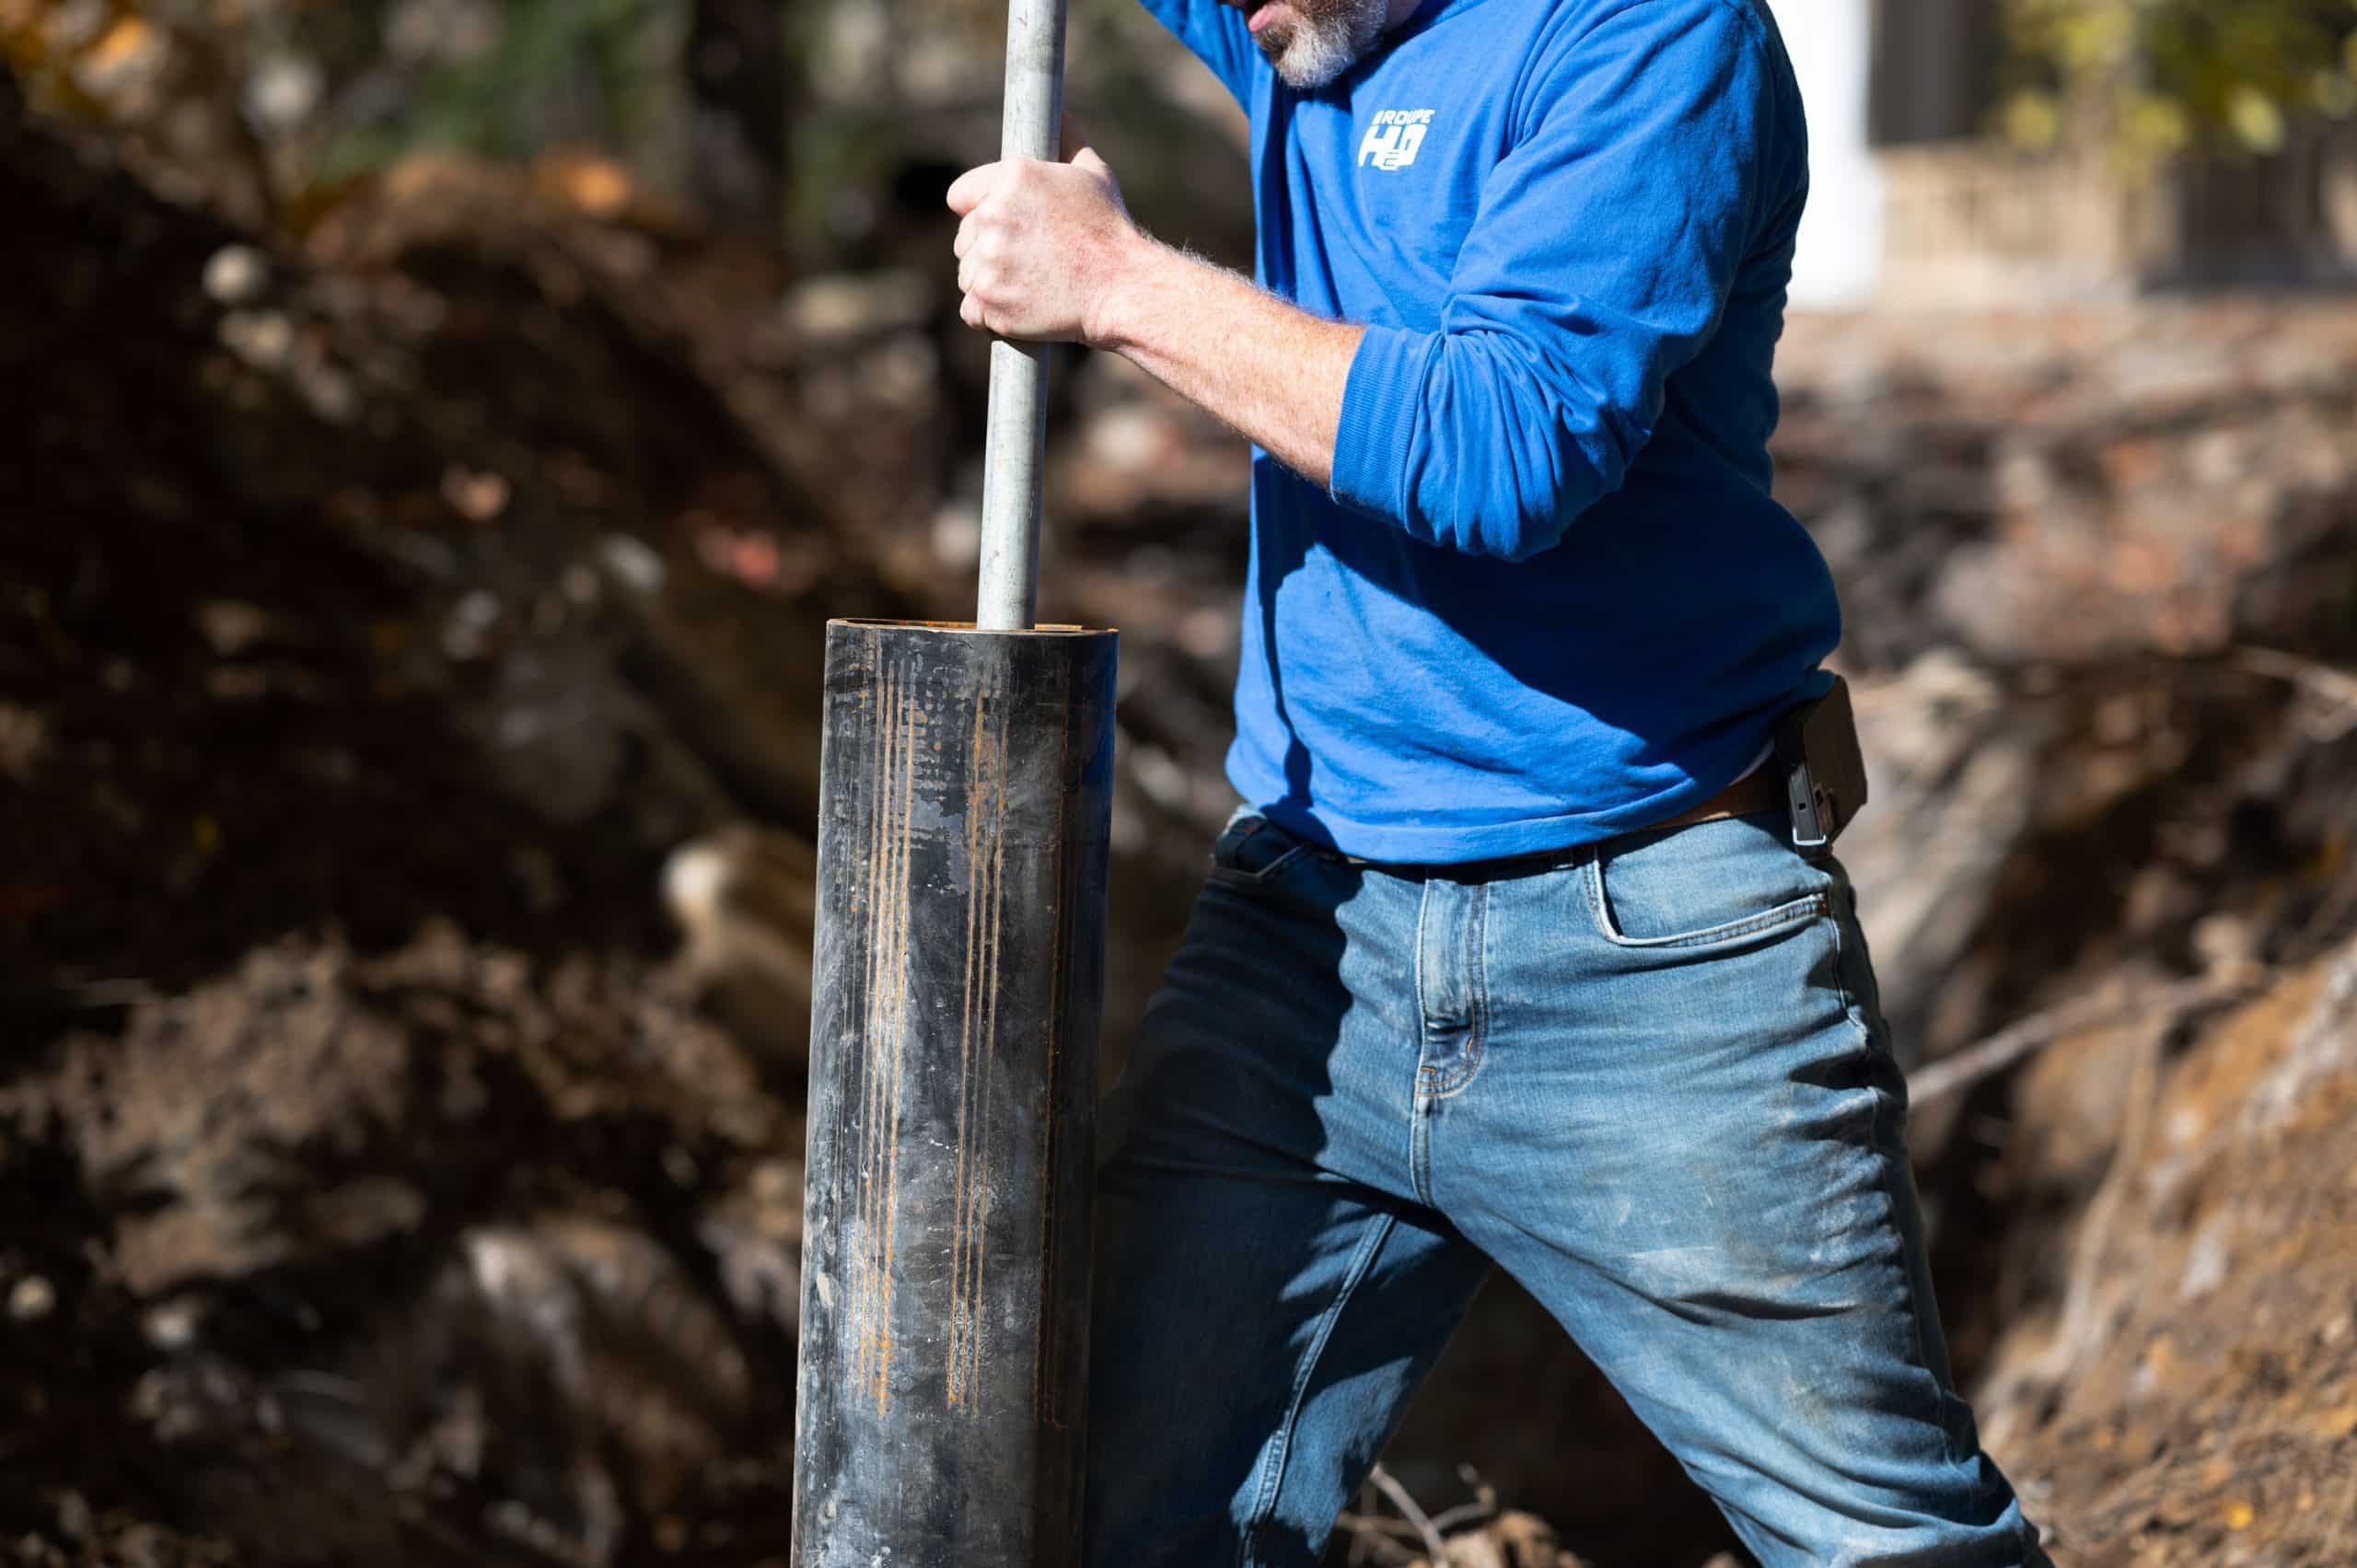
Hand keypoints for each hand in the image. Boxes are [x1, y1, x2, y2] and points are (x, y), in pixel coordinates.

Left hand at [948, 144, 1141, 346]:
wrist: (1121, 287)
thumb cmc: (1110, 231)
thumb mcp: (1094, 174)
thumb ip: (1068, 140)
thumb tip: (1060, 112)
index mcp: (1012, 178)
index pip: (961, 195)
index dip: (980, 210)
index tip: (1003, 225)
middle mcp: (993, 216)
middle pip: (964, 237)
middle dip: (987, 248)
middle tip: (1027, 260)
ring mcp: (987, 261)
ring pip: (967, 273)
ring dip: (989, 281)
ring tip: (1028, 284)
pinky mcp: (988, 301)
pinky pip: (972, 309)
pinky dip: (989, 314)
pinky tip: (1018, 306)